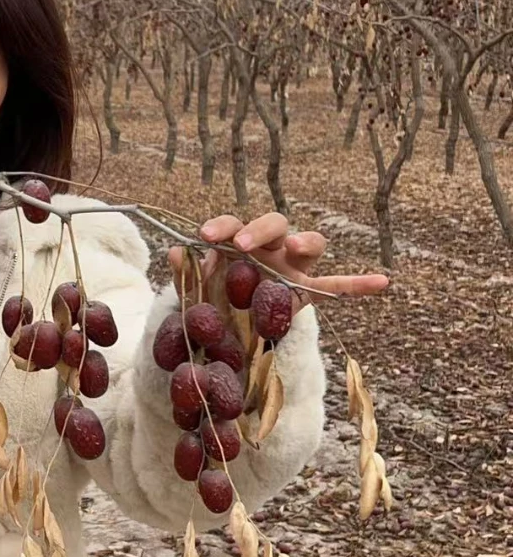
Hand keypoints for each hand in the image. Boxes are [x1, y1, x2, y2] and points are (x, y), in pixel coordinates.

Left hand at [168, 211, 388, 316]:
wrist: (229, 333)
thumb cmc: (213, 301)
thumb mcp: (196, 291)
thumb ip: (187, 273)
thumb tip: (173, 252)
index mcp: (239, 243)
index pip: (234, 225)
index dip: (222, 226)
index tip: (206, 236)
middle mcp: (269, 247)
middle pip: (274, 223)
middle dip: (259, 229)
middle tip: (240, 245)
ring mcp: (293, 265)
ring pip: (309, 241)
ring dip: (305, 240)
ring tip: (296, 247)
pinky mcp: (309, 289)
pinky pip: (337, 285)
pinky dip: (359, 284)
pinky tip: (383, 282)